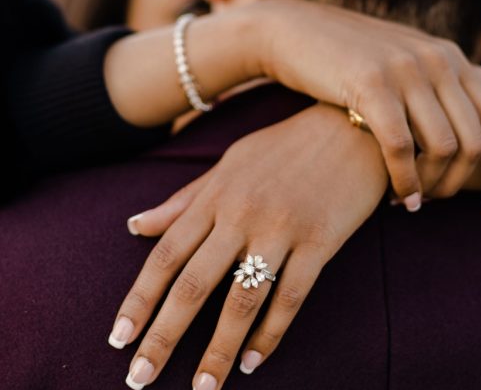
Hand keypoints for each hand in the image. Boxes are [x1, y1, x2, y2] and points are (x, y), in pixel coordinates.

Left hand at [109, 104, 386, 388]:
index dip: (139, 299)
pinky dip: (271, 333)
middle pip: (194, 284)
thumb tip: (135, 226)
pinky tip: (254, 360)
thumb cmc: (284, 147)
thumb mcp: (230, 164)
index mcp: (216, 194)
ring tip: (202, 388)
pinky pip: (291, 296)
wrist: (350, 127)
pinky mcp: (320, 241)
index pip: (166, 254)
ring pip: (241, 300)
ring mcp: (282, 228)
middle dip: (163, 336)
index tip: (118, 337)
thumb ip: (184, 199)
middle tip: (139, 379)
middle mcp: (242, 213)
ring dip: (218, 350)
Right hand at [254, 0, 480, 212]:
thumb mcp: (411, 58)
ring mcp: (404, 69)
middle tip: (434, 202)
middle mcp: (435, 59)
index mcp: (449, 55)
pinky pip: (401, 147)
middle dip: (461, 184)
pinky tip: (395, 198)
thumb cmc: (351, 54)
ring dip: (432, 187)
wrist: (292, 32)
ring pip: (443, 147)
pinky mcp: (370, 83)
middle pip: (475, 140)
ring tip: (411, 202)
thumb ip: (464, 77)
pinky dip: (404, 180)